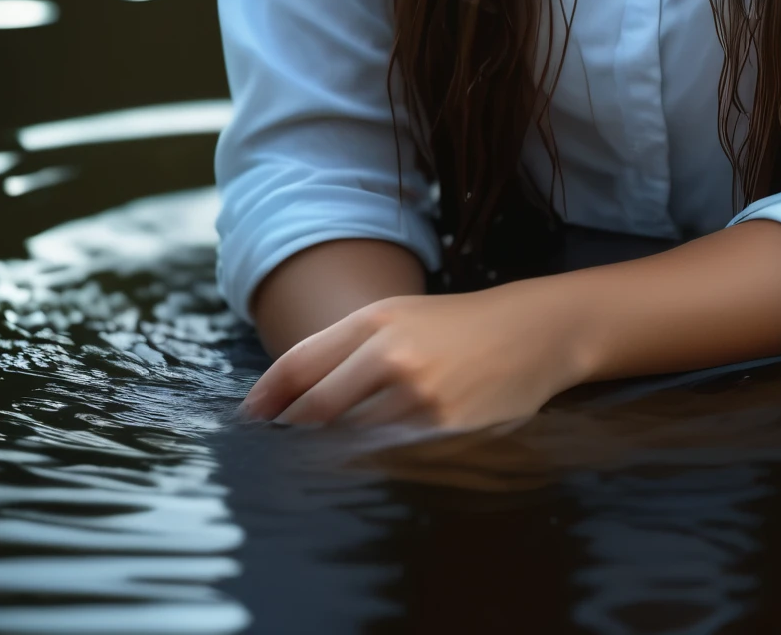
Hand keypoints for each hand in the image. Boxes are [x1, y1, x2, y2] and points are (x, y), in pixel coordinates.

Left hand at [241, 279, 590, 432]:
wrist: (531, 333)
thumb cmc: (454, 326)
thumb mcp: (396, 316)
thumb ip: (339, 350)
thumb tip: (277, 403)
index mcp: (377, 321)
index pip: (299, 365)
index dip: (266, 399)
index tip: (249, 422)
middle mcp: (394, 356)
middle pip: (317, 412)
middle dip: (294, 436)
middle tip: (279, 453)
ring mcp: (421, 397)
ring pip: (352, 442)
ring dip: (333, 456)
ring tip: (328, 462)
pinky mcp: (447, 433)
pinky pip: (393, 459)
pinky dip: (377, 464)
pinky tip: (379, 462)